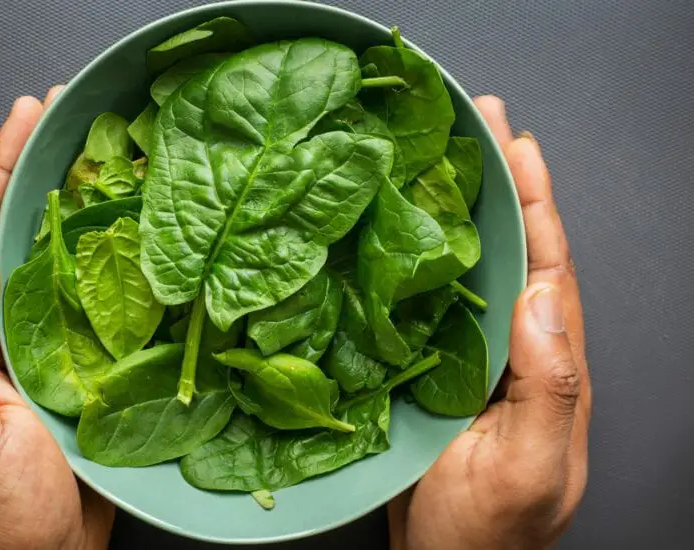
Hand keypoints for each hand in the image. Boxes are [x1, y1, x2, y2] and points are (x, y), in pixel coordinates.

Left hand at [0, 88, 114, 549]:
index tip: (27, 119)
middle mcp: (10, 330)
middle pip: (26, 235)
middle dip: (43, 173)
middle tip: (76, 119)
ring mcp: (55, 348)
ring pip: (72, 264)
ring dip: (90, 210)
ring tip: (117, 160)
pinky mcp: (95, 370)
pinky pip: (111, 307)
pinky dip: (127, 268)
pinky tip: (149, 240)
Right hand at [389, 96, 590, 549]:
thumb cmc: (487, 535)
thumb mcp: (529, 468)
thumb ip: (551, 387)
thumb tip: (545, 298)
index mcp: (549, 363)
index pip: (548, 265)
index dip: (535, 201)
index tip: (516, 144)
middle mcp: (514, 348)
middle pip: (512, 250)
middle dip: (499, 182)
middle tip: (477, 122)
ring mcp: (472, 357)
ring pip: (469, 267)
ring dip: (458, 209)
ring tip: (438, 155)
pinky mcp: (431, 368)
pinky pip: (427, 300)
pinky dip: (417, 257)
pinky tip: (396, 229)